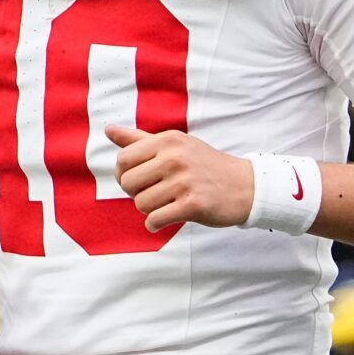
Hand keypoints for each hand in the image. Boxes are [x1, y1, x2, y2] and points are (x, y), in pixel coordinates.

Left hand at [107, 125, 255, 232]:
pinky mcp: (194, 205)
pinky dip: (155, 224)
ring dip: (150, 210)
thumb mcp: (175, 145)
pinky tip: (165, 219)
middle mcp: (175, 158)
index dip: (125, 175)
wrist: (245, 186)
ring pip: (141, 204)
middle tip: (155, 194)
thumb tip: (108, 130)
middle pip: (128, 183)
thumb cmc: (203, 165)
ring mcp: (185, 181)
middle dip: (136, 194)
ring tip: (167, 204)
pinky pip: (155, 220)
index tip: (141, 180)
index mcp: (168, 140)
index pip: (123, 160)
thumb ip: (139, 140)